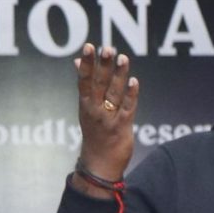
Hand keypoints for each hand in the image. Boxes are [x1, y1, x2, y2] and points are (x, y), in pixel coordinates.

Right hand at [73, 44, 138, 182]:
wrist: (99, 166)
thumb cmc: (95, 134)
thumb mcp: (86, 109)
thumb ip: (86, 85)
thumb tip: (79, 61)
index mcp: (85, 104)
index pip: (84, 80)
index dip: (87, 63)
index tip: (89, 46)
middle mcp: (95, 110)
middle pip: (99, 84)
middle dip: (103, 66)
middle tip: (107, 48)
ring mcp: (108, 118)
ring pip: (114, 93)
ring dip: (119, 75)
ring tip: (123, 58)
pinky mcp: (122, 127)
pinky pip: (127, 108)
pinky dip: (131, 95)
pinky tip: (134, 81)